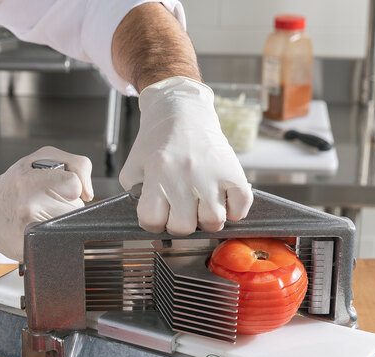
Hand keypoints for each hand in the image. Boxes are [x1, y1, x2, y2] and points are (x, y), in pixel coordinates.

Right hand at [0, 147, 92, 260]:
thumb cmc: (16, 183)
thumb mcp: (42, 159)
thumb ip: (76, 165)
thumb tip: (88, 193)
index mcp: (30, 181)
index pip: (74, 185)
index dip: (71, 187)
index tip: (59, 188)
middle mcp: (27, 206)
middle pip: (75, 209)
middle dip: (67, 205)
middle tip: (47, 202)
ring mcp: (28, 231)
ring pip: (70, 226)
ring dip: (62, 222)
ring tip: (43, 215)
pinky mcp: (28, 250)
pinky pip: (58, 243)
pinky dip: (54, 237)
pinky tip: (39, 229)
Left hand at [119, 76, 252, 235]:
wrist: (183, 111)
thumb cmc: (158, 142)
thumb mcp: (134, 166)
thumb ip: (136, 194)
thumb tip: (150, 219)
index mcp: (157, 173)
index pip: (152, 220)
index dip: (154, 223)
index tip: (159, 215)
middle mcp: (184, 174)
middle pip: (183, 227)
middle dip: (180, 224)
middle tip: (181, 210)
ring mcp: (211, 173)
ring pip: (213, 221)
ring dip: (207, 220)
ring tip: (202, 206)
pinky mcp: (233, 170)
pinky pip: (240, 207)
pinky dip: (234, 210)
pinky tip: (223, 200)